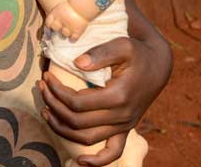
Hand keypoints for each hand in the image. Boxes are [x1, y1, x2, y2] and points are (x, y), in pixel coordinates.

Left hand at [39, 7, 172, 166]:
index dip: (56, 91)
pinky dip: (97, 161)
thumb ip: (100, 53)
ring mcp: (123, 126)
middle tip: (42, 87)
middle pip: (76, 121)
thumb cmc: (137, 53)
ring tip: (45, 110)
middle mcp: (121, 116)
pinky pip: (112, 153)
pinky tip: (81, 161)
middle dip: (53, 105)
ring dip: (61, 128)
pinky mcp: (124, 130)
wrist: (158, 65)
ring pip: (86, 138)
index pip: (76, 103)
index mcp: (118, 96)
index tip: (46, 76)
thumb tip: (77, 64)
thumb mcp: (122, 45)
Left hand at [45, 1, 89, 40]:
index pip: (48, 22)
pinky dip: (73, 39)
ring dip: (66, 33)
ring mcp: (68, 27)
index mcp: (56, 14)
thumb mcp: (62, 7)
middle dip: (56, 29)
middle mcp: (60, 21)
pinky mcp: (77, 31)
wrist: (83, 6)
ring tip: (68, 32)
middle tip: (60, 29)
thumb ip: (57, 14)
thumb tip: (53, 20)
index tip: (50, 27)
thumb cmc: (73, 5)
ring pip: (64, 34)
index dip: (49, 25)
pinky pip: (73, 38)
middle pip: (55, 28)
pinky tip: (73, 38)